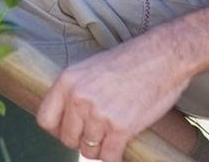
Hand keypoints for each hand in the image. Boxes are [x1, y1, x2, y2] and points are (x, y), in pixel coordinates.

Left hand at [37, 35, 190, 161]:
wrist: (163, 56)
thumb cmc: (131, 61)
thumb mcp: (91, 67)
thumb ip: (76, 90)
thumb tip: (68, 117)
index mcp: (68, 80)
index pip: (45, 119)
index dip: (58, 129)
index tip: (71, 129)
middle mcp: (79, 97)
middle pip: (67, 139)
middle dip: (82, 139)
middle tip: (99, 131)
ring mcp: (99, 113)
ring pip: (88, 150)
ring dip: (101, 147)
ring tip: (114, 134)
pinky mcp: (120, 127)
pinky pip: (109, 157)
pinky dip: (116, 157)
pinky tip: (122, 146)